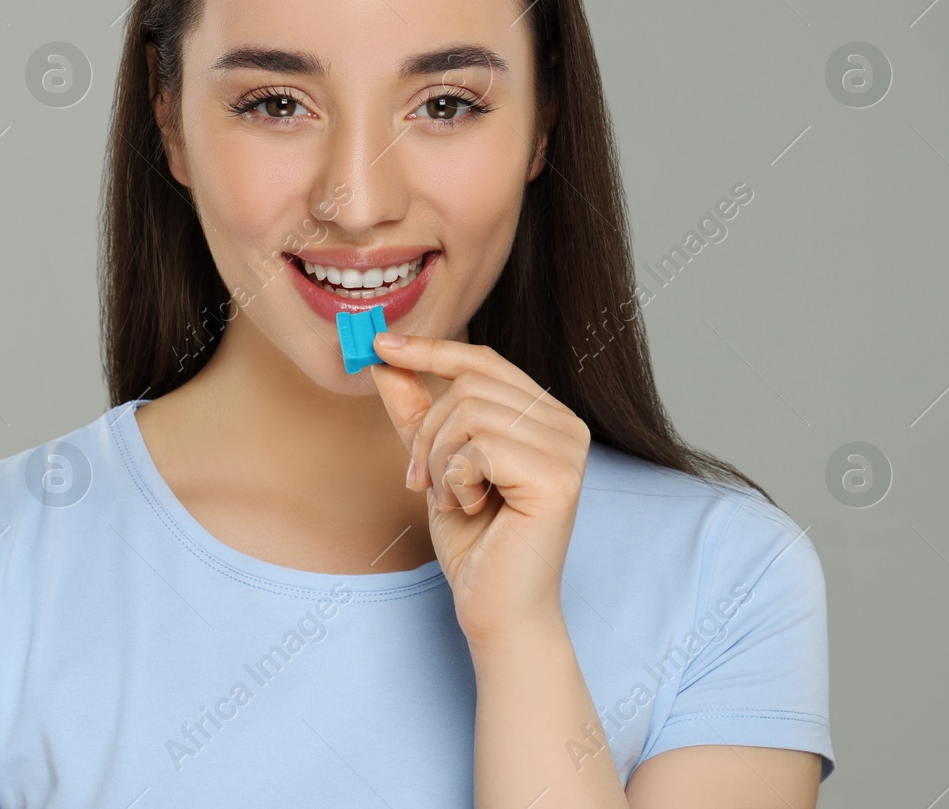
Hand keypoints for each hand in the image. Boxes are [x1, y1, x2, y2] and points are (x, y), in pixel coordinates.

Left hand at [368, 331, 591, 647]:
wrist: (495, 607)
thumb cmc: (473, 540)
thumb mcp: (435, 463)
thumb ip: (417, 412)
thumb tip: (386, 361)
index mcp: (544, 416)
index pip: (483, 361)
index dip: (430, 349)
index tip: (380, 343)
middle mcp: (566, 425)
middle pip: (468, 385)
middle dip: (428, 433)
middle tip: (422, 481)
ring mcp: (568, 450)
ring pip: (469, 412)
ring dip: (440, 460)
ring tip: (453, 499)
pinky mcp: (558, 478)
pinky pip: (479, 447)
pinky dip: (456, 480)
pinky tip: (472, 508)